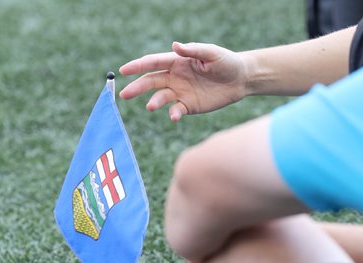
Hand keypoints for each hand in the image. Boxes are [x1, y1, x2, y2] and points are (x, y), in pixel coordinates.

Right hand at [119, 41, 246, 120]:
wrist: (240, 80)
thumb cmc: (226, 62)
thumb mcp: (212, 53)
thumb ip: (193, 50)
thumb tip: (175, 46)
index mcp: (177, 62)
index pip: (153, 63)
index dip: (137, 66)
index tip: (123, 71)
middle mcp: (174, 77)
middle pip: (150, 82)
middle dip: (136, 88)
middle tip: (123, 95)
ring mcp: (180, 93)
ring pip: (160, 98)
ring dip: (154, 102)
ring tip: (150, 107)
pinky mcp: (188, 106)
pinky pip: (176, 111)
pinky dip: (173, 114)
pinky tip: (174, 116)